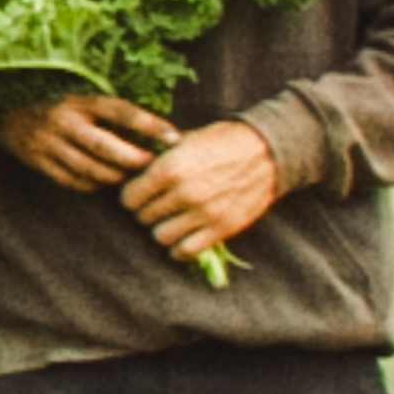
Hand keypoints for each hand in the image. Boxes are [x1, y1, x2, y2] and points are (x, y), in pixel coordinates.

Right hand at [7, 87, 173, 196]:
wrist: (7, 116)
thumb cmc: (61, 110)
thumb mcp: (85, 103)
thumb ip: (115, 117)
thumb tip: (163, 136)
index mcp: (79, 101)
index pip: (118, 111)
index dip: (149, 124)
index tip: (175, 137)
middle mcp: (61, 119)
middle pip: (101, 145)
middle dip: (129, 158)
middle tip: (148, 165)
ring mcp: (46, 142)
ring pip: (88, 167)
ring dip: (112, 175)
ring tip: (126, 176)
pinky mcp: (37, 161)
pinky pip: (71, 180)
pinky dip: (91, 184)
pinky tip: (101, 181)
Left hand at [120, 115, 286, 261]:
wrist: (265, 152)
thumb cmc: (219, 142)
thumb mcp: (182, 142)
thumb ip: (156, 161)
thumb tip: (129, 174)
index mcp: (170, 169)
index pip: (129, 197)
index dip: (130, 195)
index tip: (138, 193)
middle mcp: (185, 193)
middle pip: (143, 217)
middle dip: (144, 211)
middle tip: (155, 205)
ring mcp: (205, 213)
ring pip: (160, 236)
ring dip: (161, 229)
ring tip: (168, 220)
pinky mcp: (223, 228)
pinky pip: (186, 251)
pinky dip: (178, 248)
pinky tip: (181, 236)